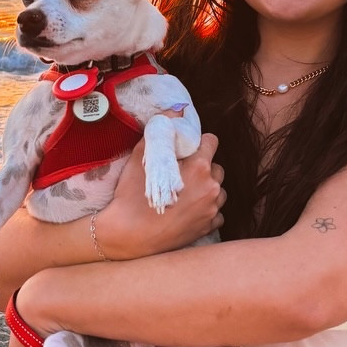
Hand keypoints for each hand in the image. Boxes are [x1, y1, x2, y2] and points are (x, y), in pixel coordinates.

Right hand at [96, 134, 223, 258]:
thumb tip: (177, 110)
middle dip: (203, 168)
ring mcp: (211, 209)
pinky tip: (188, 211)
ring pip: (219, 191)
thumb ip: (162, 130)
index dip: (198, 144)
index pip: (212, 142)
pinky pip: (216, 213)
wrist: (128, 235)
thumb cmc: (131, 195)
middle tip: (183, 175)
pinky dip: (206, 211)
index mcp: (199, 166)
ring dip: (207, 190)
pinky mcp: (208, 227)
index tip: (186, 151)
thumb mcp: (141, 156)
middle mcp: (211, 187)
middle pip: (216, 168)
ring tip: (186, 194)